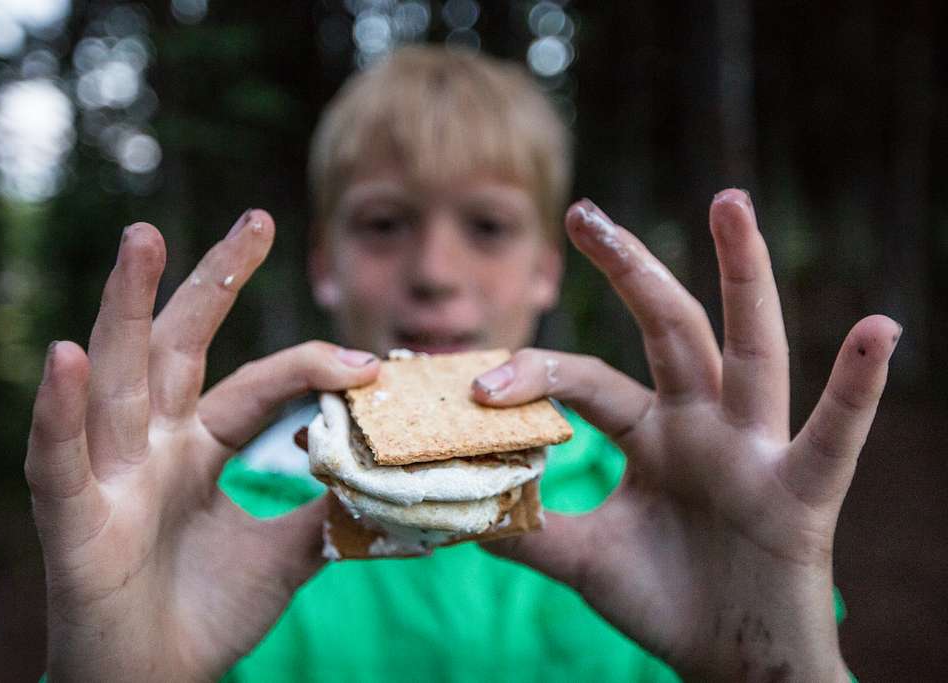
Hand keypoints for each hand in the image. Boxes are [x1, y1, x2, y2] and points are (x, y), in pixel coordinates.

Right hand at [25, 210, 378, 680]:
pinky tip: (67, 357)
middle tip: (257, 220)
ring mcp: (109, 475)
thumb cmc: (207, 611)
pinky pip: (58, 460)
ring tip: (143, 241)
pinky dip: (59, 411)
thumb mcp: (288, 554)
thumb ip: (330, 511)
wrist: (156, 682)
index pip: (254, 383)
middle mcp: (152, 445)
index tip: (369, 358)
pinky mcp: (73, 520)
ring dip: (123, 308)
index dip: (308, 366)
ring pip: (115, 378)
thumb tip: (396, 482)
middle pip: (179, 345)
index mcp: (198, 447)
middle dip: (212, 282)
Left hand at [473, 190, 896, 681]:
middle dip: (631, 267)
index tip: (478, 384)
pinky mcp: (801, 493)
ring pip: (751, 349)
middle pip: (667, 327)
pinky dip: (858, 388)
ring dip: (744, 276)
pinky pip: (833, 436)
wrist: (730, 662)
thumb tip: (456, 510)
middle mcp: (704, 423)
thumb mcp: (583, 557)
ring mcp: (755, 450)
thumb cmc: (666, 598)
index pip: (589, 379)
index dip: (535, 375)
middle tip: (584, 211)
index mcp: (653, 432)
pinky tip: (878, 331)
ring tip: (729, 203)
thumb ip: (526, 530)